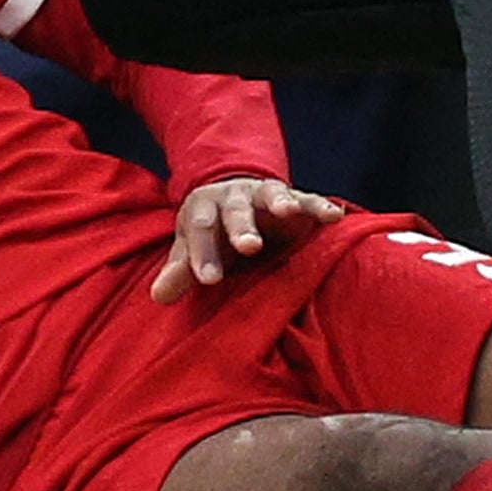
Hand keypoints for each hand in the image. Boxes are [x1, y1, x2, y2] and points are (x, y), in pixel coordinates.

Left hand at [151, 175, 344, 302]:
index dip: (203, 254)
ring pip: (272, 195)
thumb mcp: (189, 248)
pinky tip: (333, 216)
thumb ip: (179, 271)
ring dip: (281, 202)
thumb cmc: (211, 233)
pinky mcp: (295, 199)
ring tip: (289, 212)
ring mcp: (265, 195)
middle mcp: (235, 197)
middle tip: (248, 247)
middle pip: (236, 211)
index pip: (200, 230)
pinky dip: (320, 206)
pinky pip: (308, 200)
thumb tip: (158, 295)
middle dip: (242, 228)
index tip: (208, 280)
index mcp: (204, 208)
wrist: (233, 195)